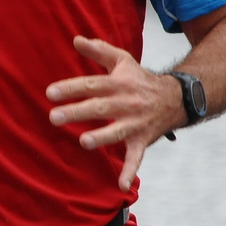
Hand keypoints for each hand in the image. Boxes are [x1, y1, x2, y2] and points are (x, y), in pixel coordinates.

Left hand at [45, 35, 181, 191]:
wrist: (175, 98)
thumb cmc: (140, 79)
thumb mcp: (123, 60)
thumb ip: (99, 50)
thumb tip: (75, 39)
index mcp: (118, 83)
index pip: (91, 84)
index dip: (71, 88)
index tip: (50, 93)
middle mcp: (126, 103)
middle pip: (100, 107)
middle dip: (77, 112)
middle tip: (54, 117)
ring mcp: (135, 123)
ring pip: (117, 131)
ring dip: (102, 137)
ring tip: (84, 142)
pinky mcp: (142, 140)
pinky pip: (137, 157)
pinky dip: (130, 171)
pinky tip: (121, 185)